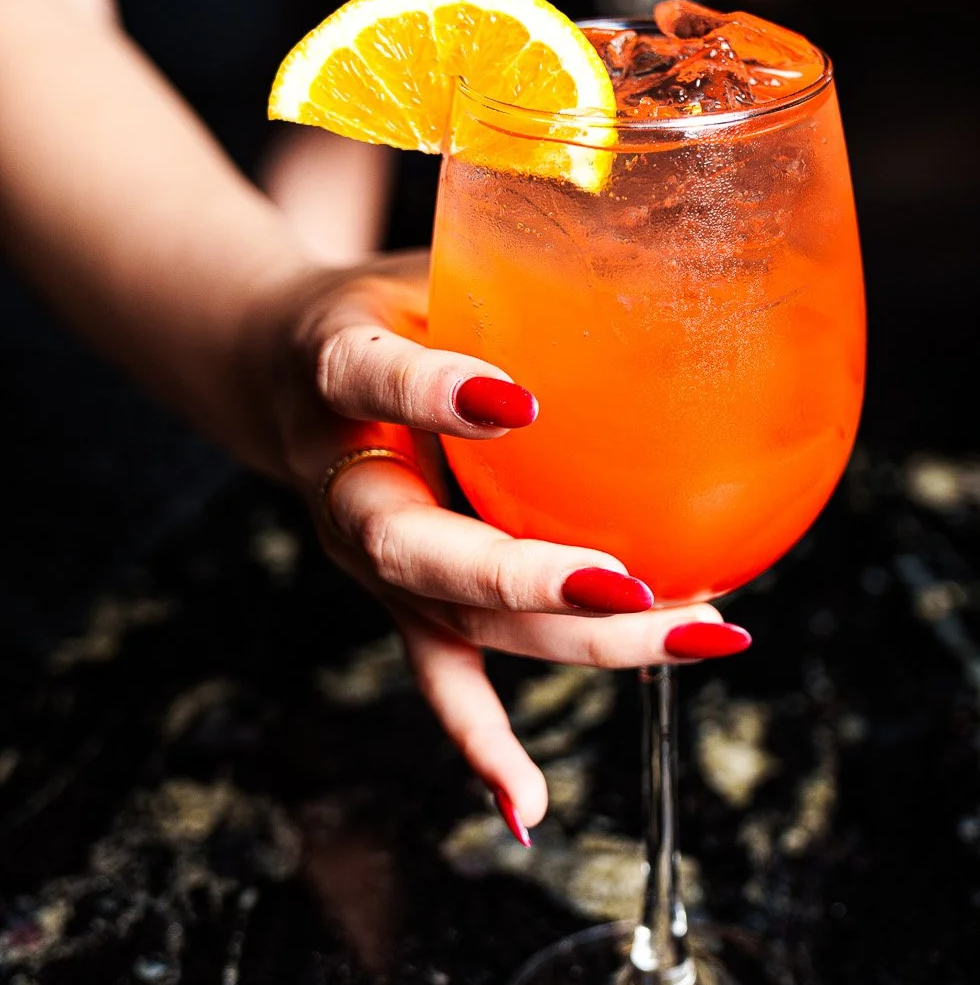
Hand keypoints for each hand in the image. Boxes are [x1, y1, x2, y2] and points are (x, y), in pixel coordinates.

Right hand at [257, 251, 747, 829]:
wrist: (284, 363)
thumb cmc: (391, 303)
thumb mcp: (438, 255)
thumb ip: (521, 244)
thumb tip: (649, 179)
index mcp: (334, 367)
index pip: (368, 375)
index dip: (430, 392)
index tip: (511, 398)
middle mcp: (344, 476)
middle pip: (416, 548)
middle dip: (521, 578)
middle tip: (628, 586)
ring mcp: (372, 555)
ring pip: (452, 621)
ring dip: (568, 646)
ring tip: (690, 636)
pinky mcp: (401, 600)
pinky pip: (441, 680)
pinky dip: (481, 746)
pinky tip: (529, 806)